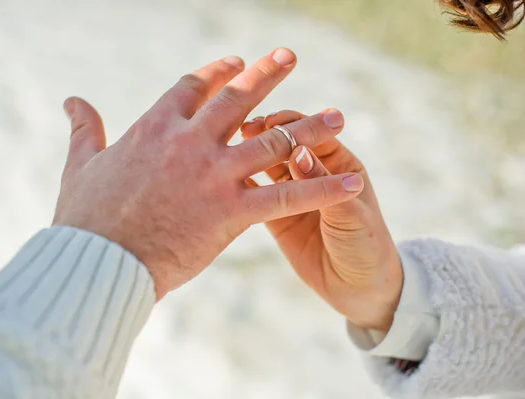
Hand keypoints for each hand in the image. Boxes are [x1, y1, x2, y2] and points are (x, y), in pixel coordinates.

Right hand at [52, 50, 363, 299]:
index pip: (192, 86)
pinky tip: (352, 182)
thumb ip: (83, 128)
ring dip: (309, 127)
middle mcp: (189, 142)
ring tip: (338, 115)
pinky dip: (320, 188)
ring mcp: (213, 174)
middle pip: (237, 97)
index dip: (216, 71)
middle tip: (289, 57)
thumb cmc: (86, 218)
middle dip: (267, 74)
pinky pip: (285, 195)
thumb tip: (71, 99)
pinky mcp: (230, 211)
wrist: (99, 262)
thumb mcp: (81, 165)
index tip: (235, 62)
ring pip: (272, 141)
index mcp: (154, 127)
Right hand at [242, 110, 401, 331]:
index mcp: (339, 165)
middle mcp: (313, 174)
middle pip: (286, 144)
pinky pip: (256, 194)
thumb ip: (323, 184)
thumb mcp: (350, 215)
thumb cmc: (365, 246)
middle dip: (267, 135)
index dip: (293, 126)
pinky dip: (241, 184)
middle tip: (244, 130)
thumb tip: (298, 152)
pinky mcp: (275, 215)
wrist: (358, 289)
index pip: (313, 136)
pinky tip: (222, 179)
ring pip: (268, 165)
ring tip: (231, 148)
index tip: (271, 123)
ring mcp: (292, 194)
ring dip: (251, 154)